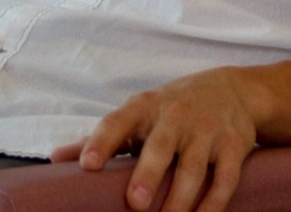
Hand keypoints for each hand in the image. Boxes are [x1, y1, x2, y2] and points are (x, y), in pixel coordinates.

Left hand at [49, 67, 263, 211]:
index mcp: (145, 108)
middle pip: (161, 145)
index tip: (87, 165)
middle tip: (135, 203)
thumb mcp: (138, 115)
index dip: (102, 142)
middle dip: (148, 173)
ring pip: (194, 167)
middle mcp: (176, 115)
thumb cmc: (172, 109)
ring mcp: (208, 130)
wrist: (234, 90)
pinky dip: (214, 203)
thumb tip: (55, 158)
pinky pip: (225, 179)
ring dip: (181, 198)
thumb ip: (102, 139)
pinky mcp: (234, 146)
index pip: (118, 122)